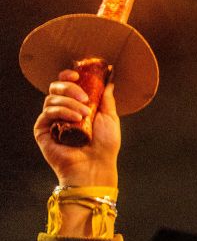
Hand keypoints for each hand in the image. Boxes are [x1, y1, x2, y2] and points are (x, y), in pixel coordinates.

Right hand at [34, 70, 119, 187]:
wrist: (96, 165)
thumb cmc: (105, 145)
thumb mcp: (110, 117)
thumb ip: (106, 98)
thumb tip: (109, 80)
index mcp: (75, 106)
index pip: (65, 85)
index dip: (68, 77)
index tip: (77, 75)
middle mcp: (61, 112)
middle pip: (55, 88)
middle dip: (70, 87)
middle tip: (84, 97)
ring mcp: (51, 121)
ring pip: (52, 99)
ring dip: (70, 102)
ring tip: (84, 114)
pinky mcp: (42, 131)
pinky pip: (47, 113)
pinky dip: (62, 112)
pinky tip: (75, 118)